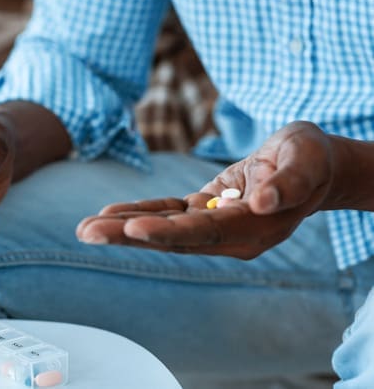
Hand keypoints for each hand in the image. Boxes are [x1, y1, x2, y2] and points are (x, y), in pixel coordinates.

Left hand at [75, 121, 335, 258]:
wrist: (312, 165)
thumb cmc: (311, 158)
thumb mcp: (307, 160)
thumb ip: (289, 182)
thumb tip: (265, 201)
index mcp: (254, 228)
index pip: (204, 232)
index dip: (168, 232)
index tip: (133, 231)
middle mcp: (229, 235)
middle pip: (172, 237)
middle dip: (127, 235)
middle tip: (86, 232)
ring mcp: (213, 225)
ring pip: (162, 228)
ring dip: (122, 228)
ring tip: (84, 229)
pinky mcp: (203, 211)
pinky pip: (166, 213)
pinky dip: (138, 213)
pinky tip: (108, 215)